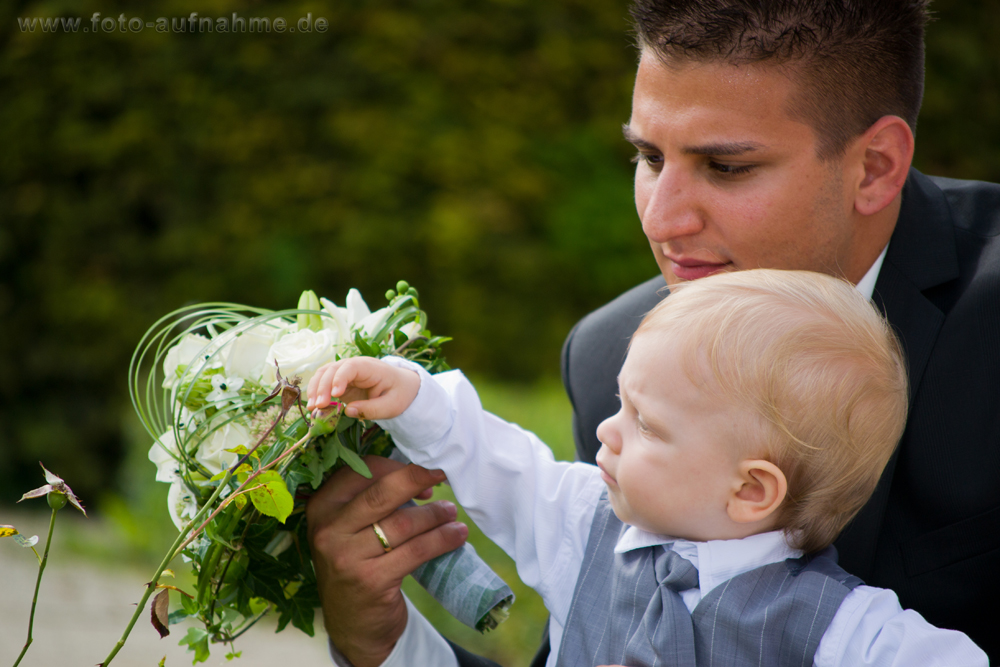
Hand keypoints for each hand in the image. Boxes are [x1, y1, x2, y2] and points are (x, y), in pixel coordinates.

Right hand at [306, 357, 419, 419]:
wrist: (401, 388)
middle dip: (323, 387)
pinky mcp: (340, 381)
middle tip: (318, 406)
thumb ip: (372, 409)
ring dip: (315, 389)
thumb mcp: (391, 406)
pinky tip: (314, 406)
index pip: (351, 367)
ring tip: (312, 408)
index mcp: (370, 367)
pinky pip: (324, 382)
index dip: (340, 378)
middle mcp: (355, 366)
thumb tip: (348, 411)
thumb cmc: (398, 394)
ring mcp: (346, 372)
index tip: (336, 395)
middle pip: (333, 369)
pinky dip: (316, 392)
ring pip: (324, 374)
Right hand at [307, 456, 468, 666]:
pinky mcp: (371, 580)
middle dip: (416, 480)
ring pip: (403, 523)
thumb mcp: (350, 530)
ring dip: (435, 515)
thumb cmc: (357, 566)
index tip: (422, 478)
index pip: (362, 472)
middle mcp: (328, 530)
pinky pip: (416, 551)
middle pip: (382, 492)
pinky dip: (442, 539)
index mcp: (322, 507)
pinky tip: (457, 536)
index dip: (397, 468)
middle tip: (442, 478)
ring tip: (451, 514)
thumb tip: (421, 479)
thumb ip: (373, 502)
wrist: (352, 626)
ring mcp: (347, 557)